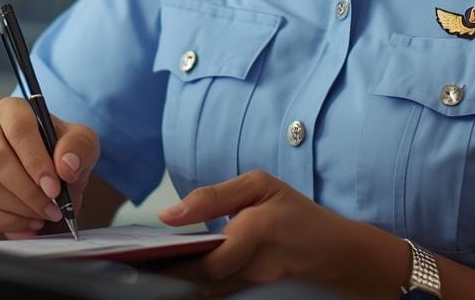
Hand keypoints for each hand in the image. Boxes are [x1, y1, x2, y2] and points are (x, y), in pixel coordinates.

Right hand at [0, 96, 98, 239]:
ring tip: (42, 216)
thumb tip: (65, 165)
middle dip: (28, 190)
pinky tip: (25, 227)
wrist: (44, 183)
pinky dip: (3, 225)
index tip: (54, 187)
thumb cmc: (59, 156)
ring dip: (18, 209)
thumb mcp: (81, 145)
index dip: (36, 160)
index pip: (18, 127)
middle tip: (52, 209)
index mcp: (11, 110)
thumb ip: (80, 147)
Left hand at [158, 170, 406, 297]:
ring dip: (180, 281)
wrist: (336, 250)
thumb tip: (169, 214)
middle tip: (138, 265)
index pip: (205, 261)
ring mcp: (258, 287)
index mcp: (256, 233)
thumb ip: (213, 196)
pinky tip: (180, 274)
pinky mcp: (255, 295)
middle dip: (169, 275)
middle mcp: (257, 268)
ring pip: (208, 292)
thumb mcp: (260, 186)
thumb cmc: (296, 212)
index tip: (141, 258)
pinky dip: (198, 285)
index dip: (172, 264)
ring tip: (153, 267)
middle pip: (202, 283)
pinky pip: (220, 294)